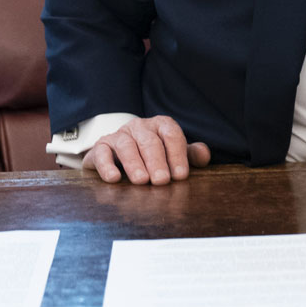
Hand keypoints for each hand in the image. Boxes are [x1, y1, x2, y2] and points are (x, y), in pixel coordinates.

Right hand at [82, 115, 211, 184]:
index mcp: (160, 125)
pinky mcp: (101, 146)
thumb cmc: (154, 155)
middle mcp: (140, 127)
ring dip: (134, 164)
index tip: (180, 175)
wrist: (119, 154)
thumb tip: (204, 156)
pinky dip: (107, 165)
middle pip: (150, 141)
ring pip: (126, 145)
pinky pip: (101, 153)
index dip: (177, 154)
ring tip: (142, 181)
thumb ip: (190, 154)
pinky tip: (114, 178)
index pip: (171, 134)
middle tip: (162, 181)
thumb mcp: (174, 153)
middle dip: (157, 161)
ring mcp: (119, 135)